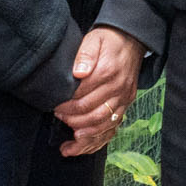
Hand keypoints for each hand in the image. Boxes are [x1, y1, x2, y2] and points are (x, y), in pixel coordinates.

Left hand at [55, 26, 141, 155]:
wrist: (131, 40)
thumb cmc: (108, 41)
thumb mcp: (94, 40)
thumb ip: (85, 55)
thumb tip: (78, 72)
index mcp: (107, 73)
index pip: (83, 96)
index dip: (67, 104)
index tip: (54, 106)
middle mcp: (118, 88)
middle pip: (93, 114)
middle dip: (72, 120)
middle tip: (58, 117)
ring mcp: (124, 99)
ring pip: (103, 125)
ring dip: (84, 137)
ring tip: (68, 144)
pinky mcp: (126, 105)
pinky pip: (113, 128)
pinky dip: (98, 140)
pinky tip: (83, 145)